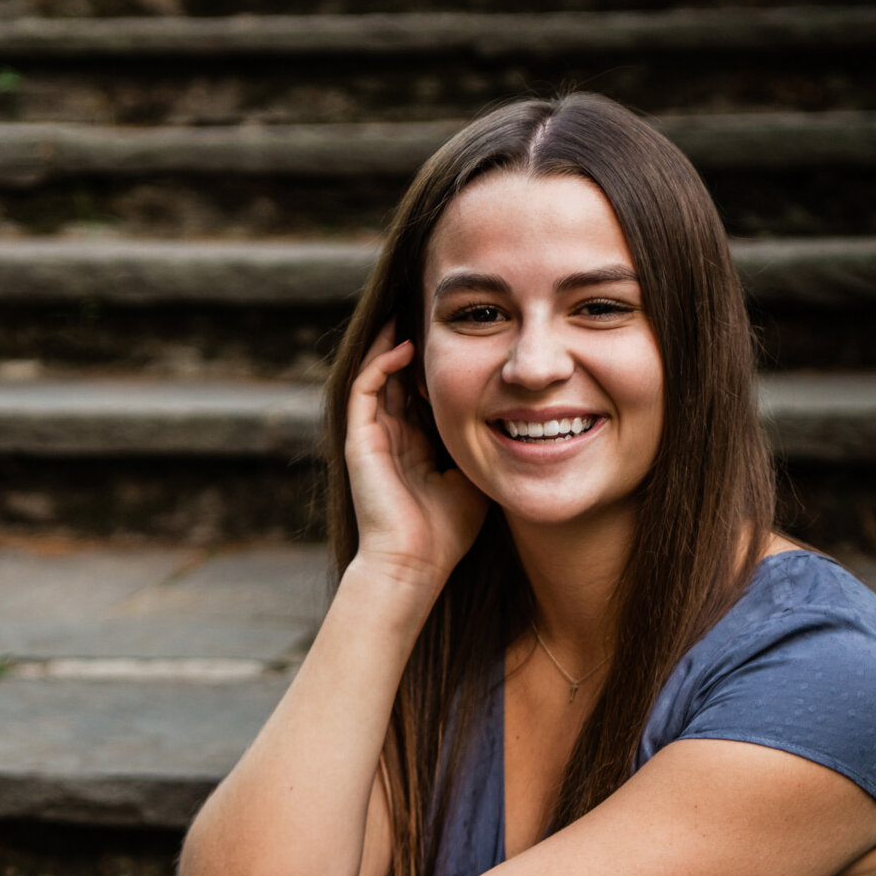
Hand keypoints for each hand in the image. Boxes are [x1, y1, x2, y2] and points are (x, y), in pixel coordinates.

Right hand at [345, 323, 487, 590]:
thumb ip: (485, 450)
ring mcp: (372, 437)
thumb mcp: (475, 478)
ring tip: (411, 310)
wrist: (414, 566)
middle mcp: (390, 437)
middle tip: (434, 311)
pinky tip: (404, 345)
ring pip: (378, 374)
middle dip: (413, 344)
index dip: (437, 365)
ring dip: (392, 342)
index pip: (422, 393)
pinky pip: (365, 388)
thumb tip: (516, 423)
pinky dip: (381, 363)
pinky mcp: (359, 441)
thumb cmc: (446, 534)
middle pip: (398, 377)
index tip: (463, 338)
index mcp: (415, 447)